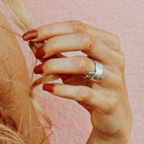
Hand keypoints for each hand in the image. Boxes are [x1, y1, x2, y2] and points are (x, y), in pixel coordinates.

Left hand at [23, 21, 131, 142]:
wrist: (112, 117)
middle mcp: (115, 58)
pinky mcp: (109, 102)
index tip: (27, 35)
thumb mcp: (70, 67)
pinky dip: (61, 89)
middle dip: (54, 44)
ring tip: (39, 71)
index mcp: (108, 43)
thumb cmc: (89, 86)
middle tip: (37, 54)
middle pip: (85, 40)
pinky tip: (47, 88)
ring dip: (54, 66)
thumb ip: (54, 53)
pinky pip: (83, 93)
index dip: (50, 29)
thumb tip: (31, 40)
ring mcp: (114, 80)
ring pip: (83, 64)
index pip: (78, 26)